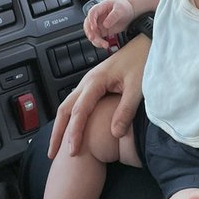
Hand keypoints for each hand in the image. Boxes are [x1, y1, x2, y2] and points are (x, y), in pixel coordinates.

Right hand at [48, 35, 149, 158]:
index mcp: (96, 81)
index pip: (79, 111)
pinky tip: (72, 129)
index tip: (73, 151)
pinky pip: (77, 103)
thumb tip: (114, 134)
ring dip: (62, 125)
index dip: (74, 132)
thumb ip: (125, 110)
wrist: (145, 45)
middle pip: (65, 109)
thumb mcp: (137, 88)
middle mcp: (88, 81)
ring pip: (68, 105)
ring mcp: (89, 82)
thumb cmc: (142, 62)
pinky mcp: (95, 84)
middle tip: (53, 154)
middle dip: (58, 132)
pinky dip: (70, 118)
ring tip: (58, 146)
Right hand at [84, 0, 133, 47]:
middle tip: (93, 38)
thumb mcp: (120, 10)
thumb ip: (113, 16)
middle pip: (88, 24)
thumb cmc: (124, 7)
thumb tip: (105, 25)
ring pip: (92, 33)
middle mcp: (97, 17)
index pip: (92, 13)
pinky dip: (99, 43)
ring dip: (95, 40)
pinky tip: (105, 45)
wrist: (129, 13)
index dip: (91, 20)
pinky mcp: (102, 31)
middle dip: (89, 32)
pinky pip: (98, 38)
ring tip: (103, 44)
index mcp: (100, 8)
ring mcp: (99, 25)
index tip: (93, 27)